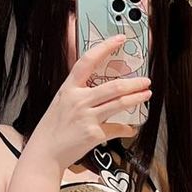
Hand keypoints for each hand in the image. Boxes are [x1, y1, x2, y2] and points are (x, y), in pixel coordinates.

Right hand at [26, 34, 151, 172]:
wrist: (45, 152)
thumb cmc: (53, 128)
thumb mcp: (61, 103)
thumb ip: (79, 93)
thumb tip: (101, 89)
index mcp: (69, 88)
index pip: (87, 61)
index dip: (105, 47)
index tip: (119, 39)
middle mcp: (78, 100)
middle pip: (113, 86)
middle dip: (134, 83)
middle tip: (146, 80)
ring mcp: (86, 117)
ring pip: (119, 104)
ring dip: (137, 99)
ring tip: (146, 95)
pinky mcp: (93, 134)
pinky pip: (116, 128)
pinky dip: (126, 129)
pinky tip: (131, 129)